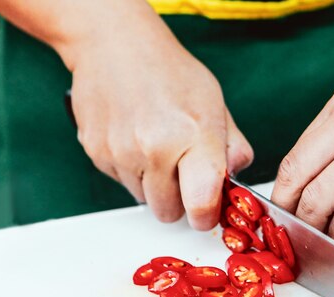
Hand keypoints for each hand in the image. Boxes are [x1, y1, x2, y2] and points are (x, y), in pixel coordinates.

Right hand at [67, 8, 251, 229]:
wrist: (114, 44)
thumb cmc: (169, 71)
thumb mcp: (216, 103)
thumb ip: (232, 146)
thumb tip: (235, 177)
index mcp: (192, 136)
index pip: (201, 205)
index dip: (205, 215)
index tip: (207, 211)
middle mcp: (154, 148)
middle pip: (169, 212)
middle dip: (179, 200)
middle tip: (182, 173)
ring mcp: (121, 153)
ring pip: (144, 199)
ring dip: (153, 185)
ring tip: (157, 148)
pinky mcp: (97, 154)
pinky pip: (121, 182)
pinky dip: (131, 171)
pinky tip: (136, 140)